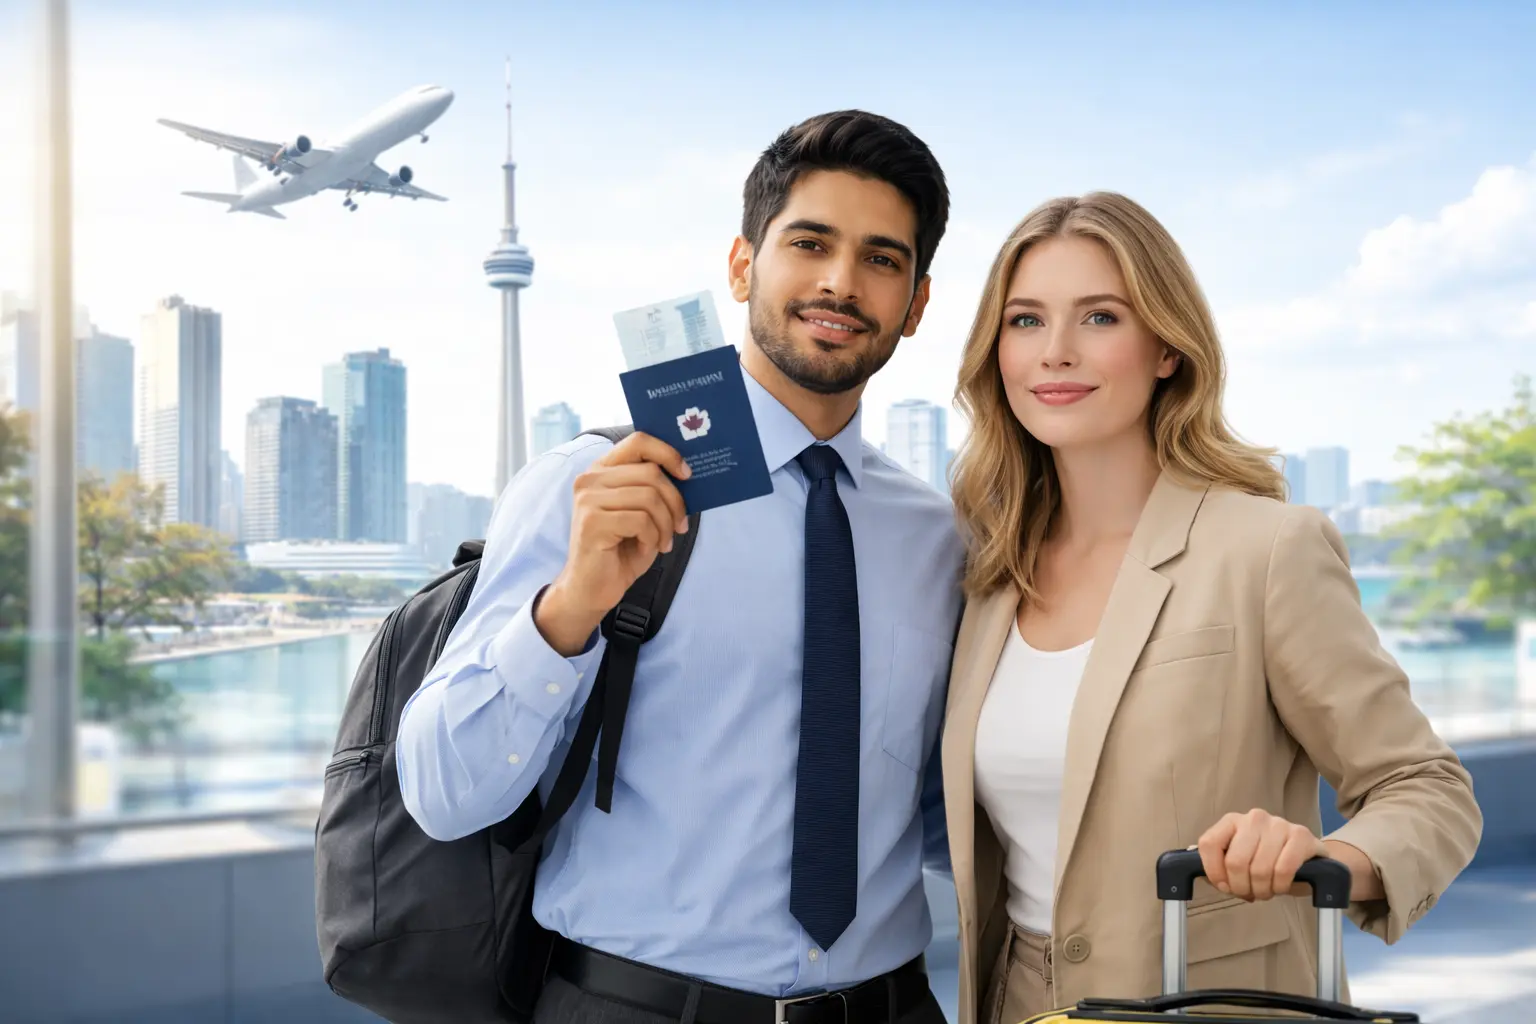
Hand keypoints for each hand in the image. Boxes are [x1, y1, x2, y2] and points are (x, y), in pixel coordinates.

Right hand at [536, 432, 690, 654]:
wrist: (592, 588)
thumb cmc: (621, 549)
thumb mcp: (642, 512)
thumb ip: (654, 489)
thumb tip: (688, 473)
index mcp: (603, 470)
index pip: (639, 441)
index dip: (668, 454)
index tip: (687, 474)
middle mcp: (590, 478)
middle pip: (651, 473)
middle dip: (675, 502)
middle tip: (680, 526)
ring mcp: (588, 499)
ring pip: (649, 497)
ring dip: (665, 524)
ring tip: (663, 542)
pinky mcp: (592, 522)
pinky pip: (641, 521)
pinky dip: (653, 538)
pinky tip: (647, 549)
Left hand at [1196, 808, 1327, 901]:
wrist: (1307, 857)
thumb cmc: (1267, 859)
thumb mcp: (1238, 858)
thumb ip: (1217, 863)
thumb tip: (1199, 873)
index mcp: (1232, 821)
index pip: (1208, 844)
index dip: (1213, 872)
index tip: (1224, 886)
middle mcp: (1254, 818)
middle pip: (1235, 862)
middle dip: (1241, 887)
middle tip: (1249, 893)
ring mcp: (1279, 824)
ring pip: (1259, 869)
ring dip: (1262, 890)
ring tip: (1266, 890)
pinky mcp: (1301, 836)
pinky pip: (1283, 870)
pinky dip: (1280, 886)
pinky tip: (1280, 887)